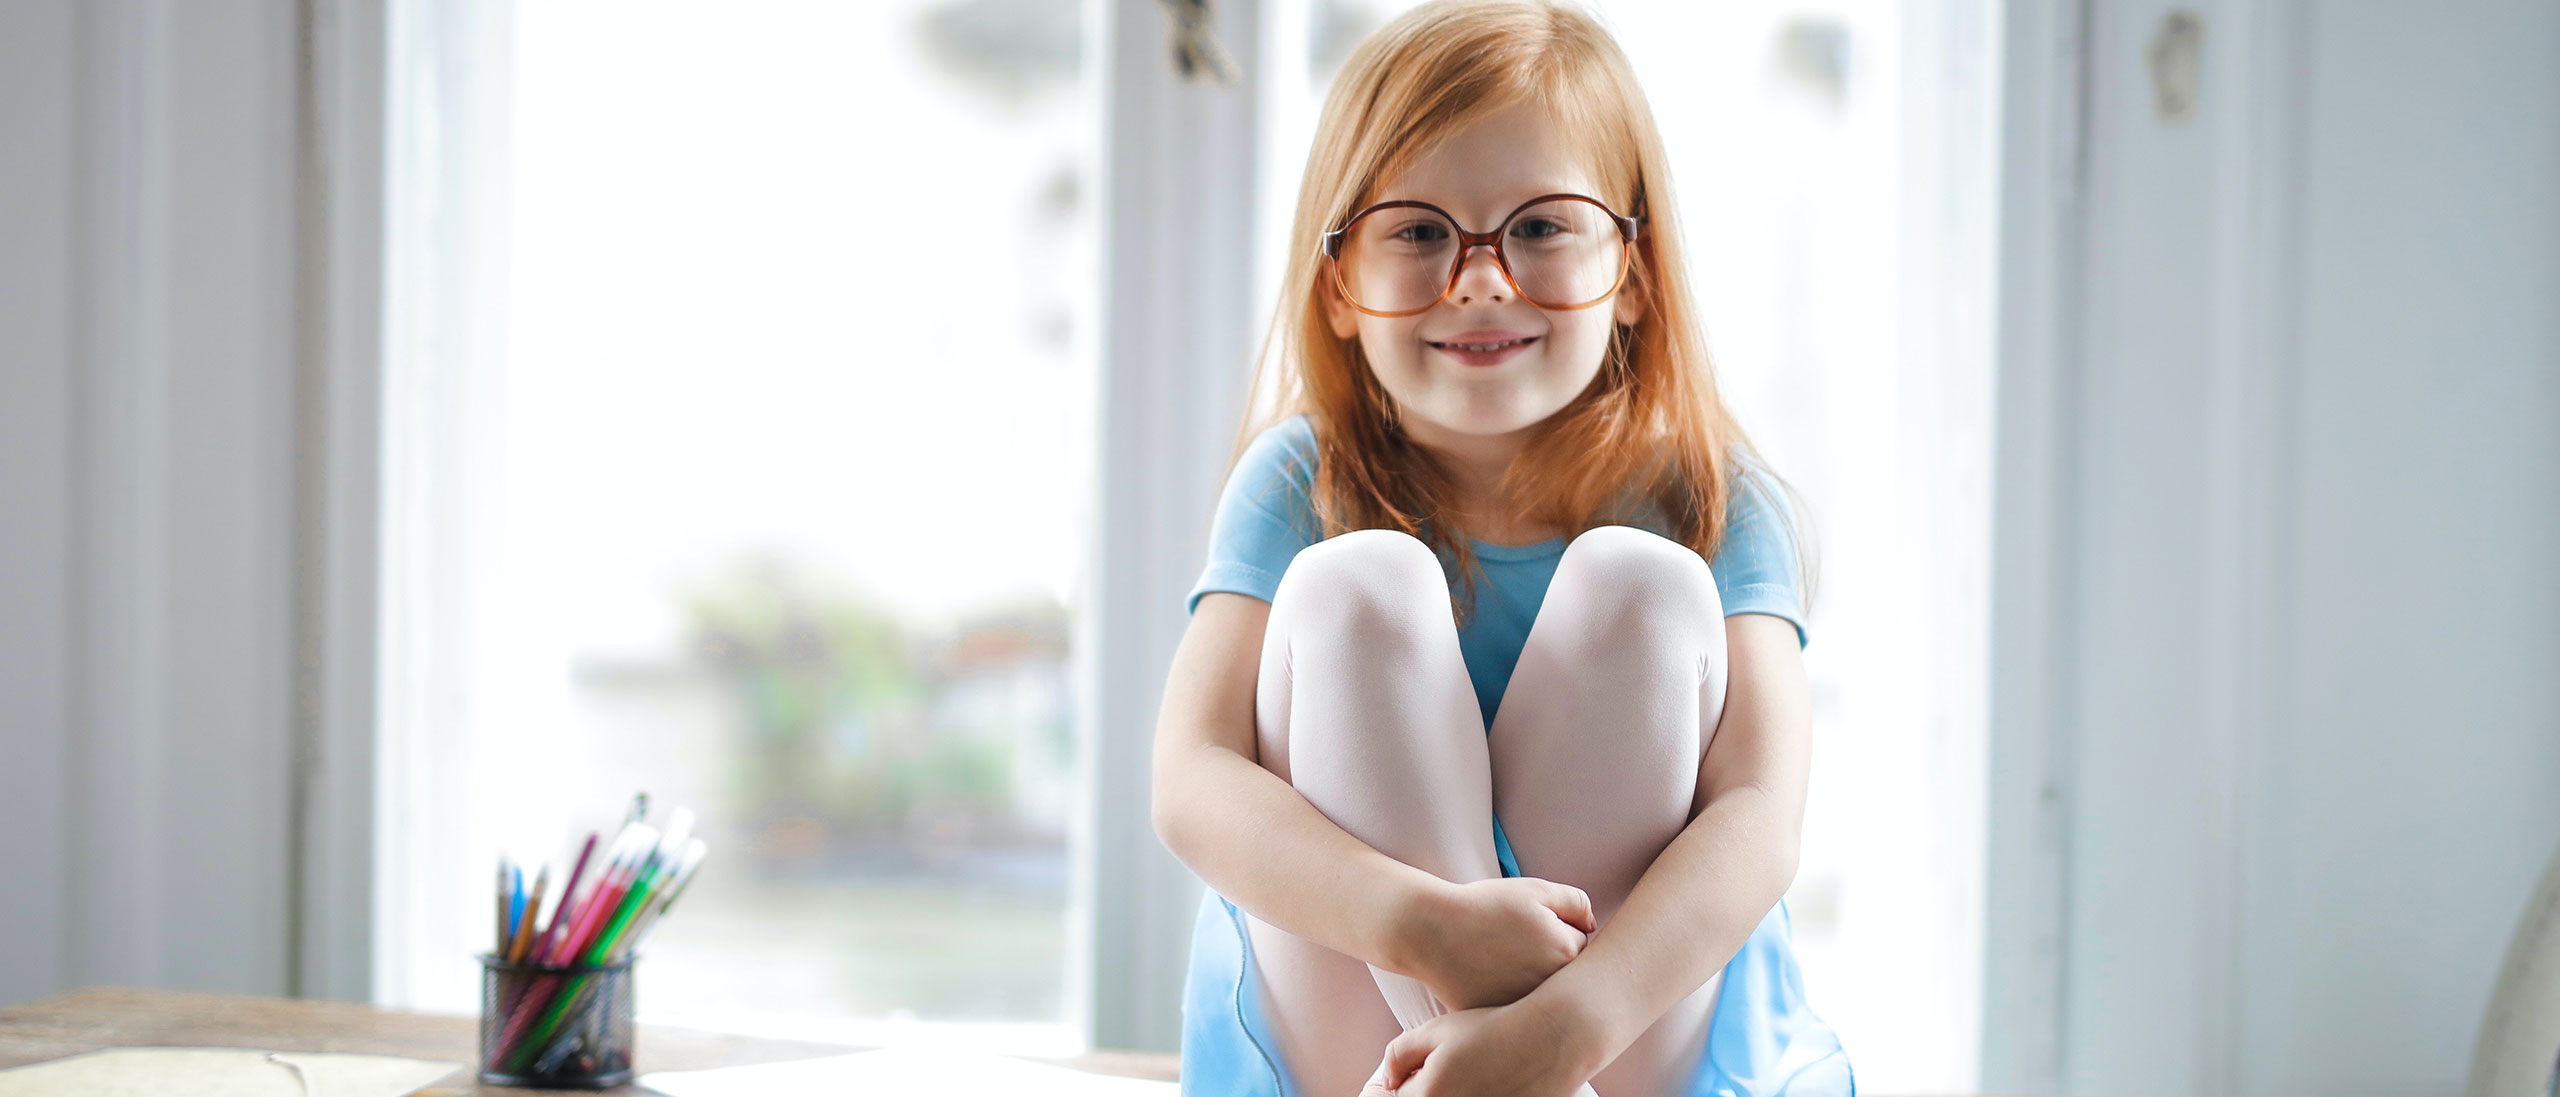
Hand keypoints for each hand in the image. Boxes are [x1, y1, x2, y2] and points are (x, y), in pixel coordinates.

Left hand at [1360, 997, 1595, 1096]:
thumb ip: (1399, 1054)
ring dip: (1449, 1093)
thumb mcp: (1437, 1030)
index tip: (1407, 1072)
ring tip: (1467, 1074)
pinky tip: (1487, 1083)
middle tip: (1439, 1071)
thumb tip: (1389, 1081)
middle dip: (1421, 1089)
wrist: (1551, 1040)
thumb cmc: (1492, 1028)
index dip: (1395, 1082)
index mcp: (1427, 1096)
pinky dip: (1477, 1095)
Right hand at [1393, 877, 1595, 1010]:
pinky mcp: (1503, 1020)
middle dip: (1550, 959)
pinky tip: (1490, 979)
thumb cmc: (1483, 907)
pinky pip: (1519, 1011)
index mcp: (1565, 951)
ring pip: (1544, 994)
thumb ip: (1576, 903)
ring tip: (1501, 960)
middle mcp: (1551, 986)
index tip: (1531, 925)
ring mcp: (1526, 1007)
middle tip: (1518, 945)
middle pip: (1567, 974)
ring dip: (1532, 982)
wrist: (1431, 932)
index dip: (1557, 929)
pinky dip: (1510, 998)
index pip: (1582, 943)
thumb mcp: (1535, 889)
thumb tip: (1592, 927)